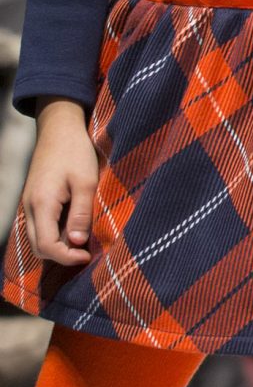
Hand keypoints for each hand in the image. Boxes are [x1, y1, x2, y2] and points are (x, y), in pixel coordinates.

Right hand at [23, 100, 99, 265]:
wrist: (59, 129)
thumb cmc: (75, 152)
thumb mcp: (86, 182)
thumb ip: (80, 214)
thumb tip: (77, 243)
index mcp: (41, 204)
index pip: (46, 245)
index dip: (66, 257)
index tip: (88, 256)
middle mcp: (30, 207)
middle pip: (39, 246)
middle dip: (61, 255)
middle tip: (87, 252)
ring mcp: (30, 204)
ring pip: (38, 237)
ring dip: (58, 245)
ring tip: (84, 241)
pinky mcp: (35, 200)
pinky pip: (40, 226)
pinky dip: (55, 233)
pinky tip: (75, 228)